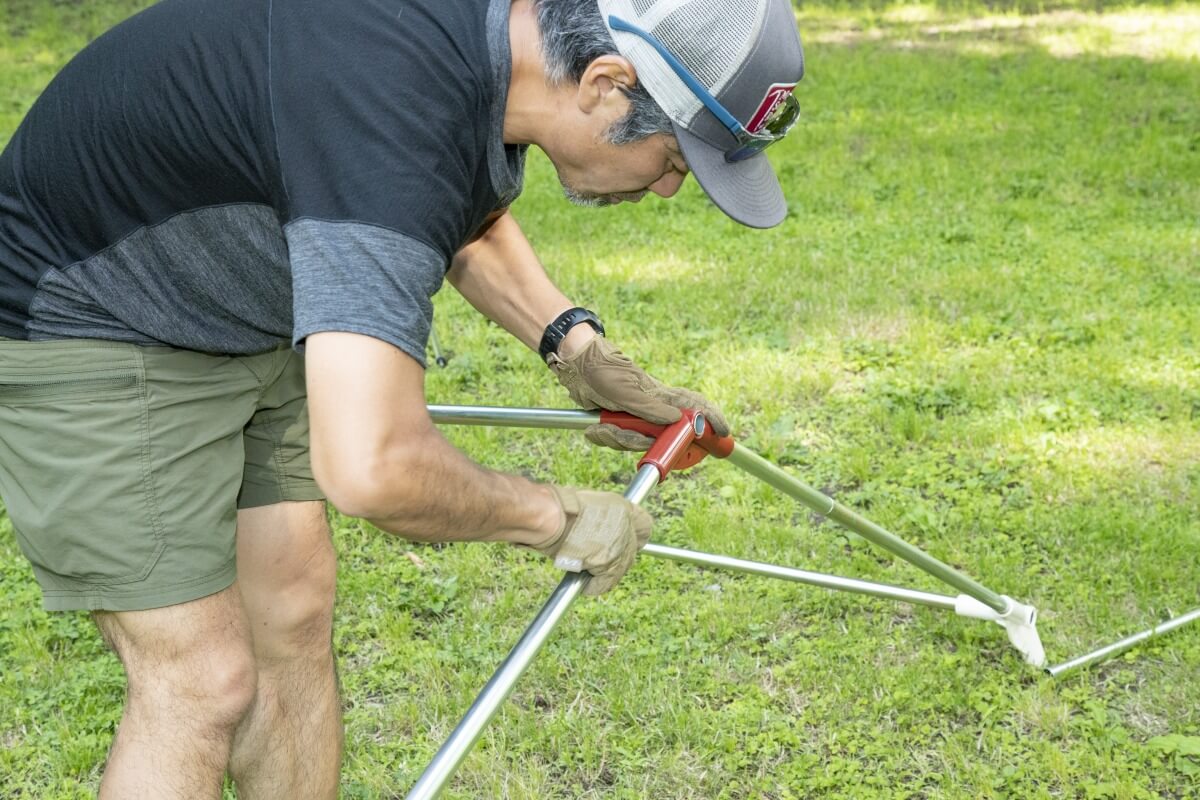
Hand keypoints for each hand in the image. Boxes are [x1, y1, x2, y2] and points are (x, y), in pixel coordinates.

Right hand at [530, 486, 652, 595]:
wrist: (551, 516)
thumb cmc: (558, 506)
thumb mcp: (587, 502)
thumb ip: (601, 516)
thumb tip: (599, 527)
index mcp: (622, 507)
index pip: (643, 525)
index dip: (634, 534)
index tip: (625, 540)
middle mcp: (626, 526)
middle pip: (632, 549)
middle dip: (617, 555)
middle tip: (599, 557)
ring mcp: (620, 546)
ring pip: (620, 567)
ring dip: (605, 571)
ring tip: (586, 568)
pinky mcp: (610, 565)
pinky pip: (606, 582)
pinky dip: (595, 586)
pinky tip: (585, 586)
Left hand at [549, 337, 729, 450]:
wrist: (575, 364)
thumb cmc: (602, 369)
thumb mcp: (626, 390)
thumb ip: (650, 407)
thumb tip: (677, 419)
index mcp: (659, 395)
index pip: (693, 406)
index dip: (711, 418)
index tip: (723, 432)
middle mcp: (651, 408)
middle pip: (664, 436)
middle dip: (652, 446)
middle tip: (637, 442)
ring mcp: (634, 416)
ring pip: (637, 441)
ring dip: (620, 439)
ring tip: (603, 426)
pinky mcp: (617, 421)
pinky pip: (617, 439)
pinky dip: (605, 437)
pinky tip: (595, 429)